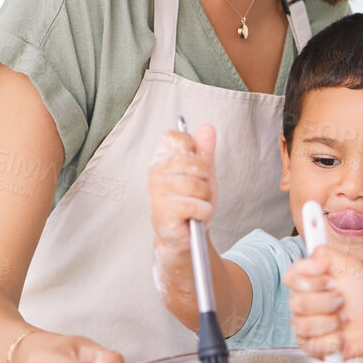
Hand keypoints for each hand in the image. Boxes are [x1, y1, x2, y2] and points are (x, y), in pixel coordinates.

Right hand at [149, 125, 215, 260]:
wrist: (186, 234)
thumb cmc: (192, 201)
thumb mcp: (203, 173)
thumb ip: (205, 151)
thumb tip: (208, 128)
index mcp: (162, 158)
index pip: (176, 137)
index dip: (192, 149)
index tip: (194, 166)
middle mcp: (155, 172)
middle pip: (192, 161)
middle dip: (205, 178)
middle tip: (199, 190)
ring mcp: (156, 191)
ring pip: (196, 185)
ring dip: (205, 198)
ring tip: (197, 204)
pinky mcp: (162, 212)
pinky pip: (195, 205)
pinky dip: (203, 212)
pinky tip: (195, 216)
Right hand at [284, 244, 362, 358]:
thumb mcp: (348, 265)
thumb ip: (326, 254)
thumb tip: (312, 257)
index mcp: (306, 281)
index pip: (290, 278)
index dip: (312, 282)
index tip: (332, 282)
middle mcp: (301, 302)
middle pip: (297, 303)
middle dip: (327, 302)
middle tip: (342, 301)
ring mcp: (305, 325)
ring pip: (303, 326)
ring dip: (331, 322)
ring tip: (344, 319)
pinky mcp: (312, 346)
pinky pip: (311, 346)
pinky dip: (332, 341)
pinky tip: (341, 336)